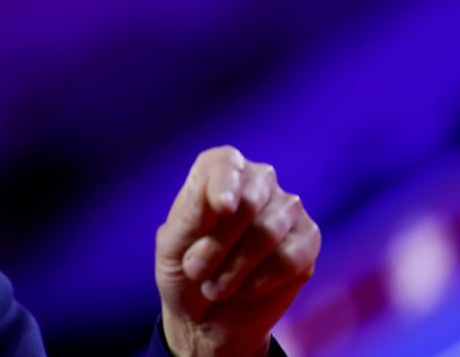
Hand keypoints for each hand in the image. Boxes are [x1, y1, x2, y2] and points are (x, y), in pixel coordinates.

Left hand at [155, 146, 320, 355]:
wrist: (206, 316)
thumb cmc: (183, 271)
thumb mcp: (171, 246)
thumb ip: (191, 217)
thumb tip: (223, 201)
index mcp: (217, 173)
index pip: (224, 162)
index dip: (224, 183)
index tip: (222, 208)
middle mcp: (257, 182)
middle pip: (247, 203)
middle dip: (216, 246)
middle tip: (194, 271)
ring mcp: (287, 209)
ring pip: (268, 233)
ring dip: (234, 269)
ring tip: (214, 286)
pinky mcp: (308, 241)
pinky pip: (291, 258)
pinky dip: (260, 281)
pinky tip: (244, 288)